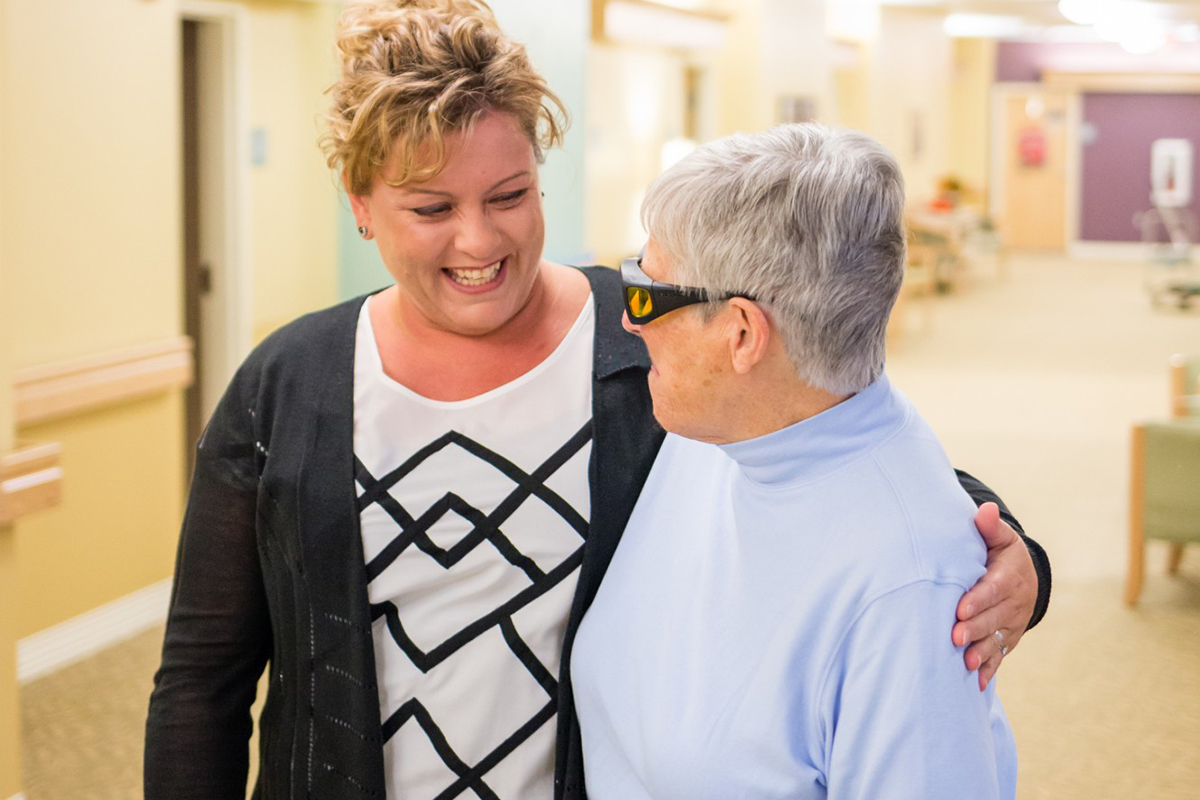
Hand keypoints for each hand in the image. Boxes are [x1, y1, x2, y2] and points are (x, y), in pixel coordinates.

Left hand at [952, 502, 1035, 690]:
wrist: (1026, 578)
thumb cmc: (1002, 555)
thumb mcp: (1000, 538)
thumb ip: (989, 527)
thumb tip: (985, 510)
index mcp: (1009, 577)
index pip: (993, 590)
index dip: (978, 600)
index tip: (960, 609)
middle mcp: (1014, 604)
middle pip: (993, 618)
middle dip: (975, 629)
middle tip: (955, 637)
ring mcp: (1012, 625)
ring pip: (996, 640)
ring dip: (981, 653)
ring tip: (966, 663)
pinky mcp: (1008, 640)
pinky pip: (1000, 656)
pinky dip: (990, 670)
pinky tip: (976, 684)